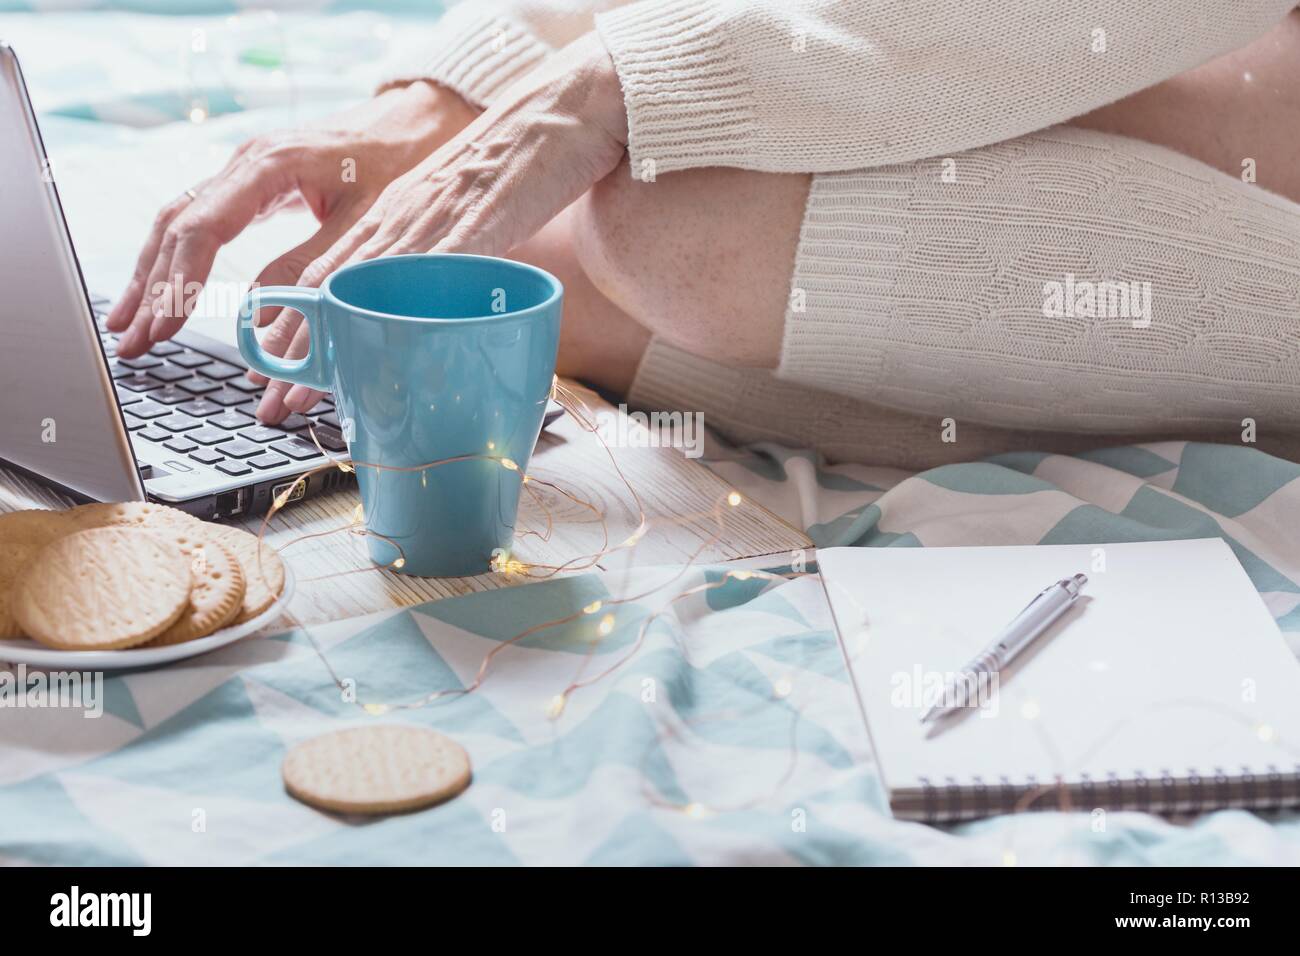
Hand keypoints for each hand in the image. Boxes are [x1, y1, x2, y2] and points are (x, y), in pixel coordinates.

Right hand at [107, 81, 477, 367]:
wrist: (409, 126)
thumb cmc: (395, 166)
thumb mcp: (362, 222)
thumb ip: (311, 266)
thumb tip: (264, 320)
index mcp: (269, 165)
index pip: (203, 227)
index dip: (181, 282)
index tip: (166, 325)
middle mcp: (243, 163)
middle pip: (176, 227)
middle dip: (152, 289)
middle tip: (133, 342)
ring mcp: (240, 172)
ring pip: (176, 223)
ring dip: (150, 277)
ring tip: (127, 327)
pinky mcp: (246, 186)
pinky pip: (195, 222)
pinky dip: (172, 261)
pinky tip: (155, 292)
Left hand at [268, 31, 628, 417]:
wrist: (555, 112)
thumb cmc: (517, 164)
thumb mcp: (459, 210)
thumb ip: (435, 252)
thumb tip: (428, 304)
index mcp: (390, 213)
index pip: (322, 272)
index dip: (291, 322)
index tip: (272, 368)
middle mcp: (396, 216)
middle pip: (325, 286)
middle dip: (292, 347)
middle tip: (270, 400)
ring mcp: (428, 222)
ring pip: (357, 287)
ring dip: (324, 345)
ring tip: (299, 395)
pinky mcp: (469, 229)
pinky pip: (419, 277)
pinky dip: (393, 315)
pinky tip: (374, 348)